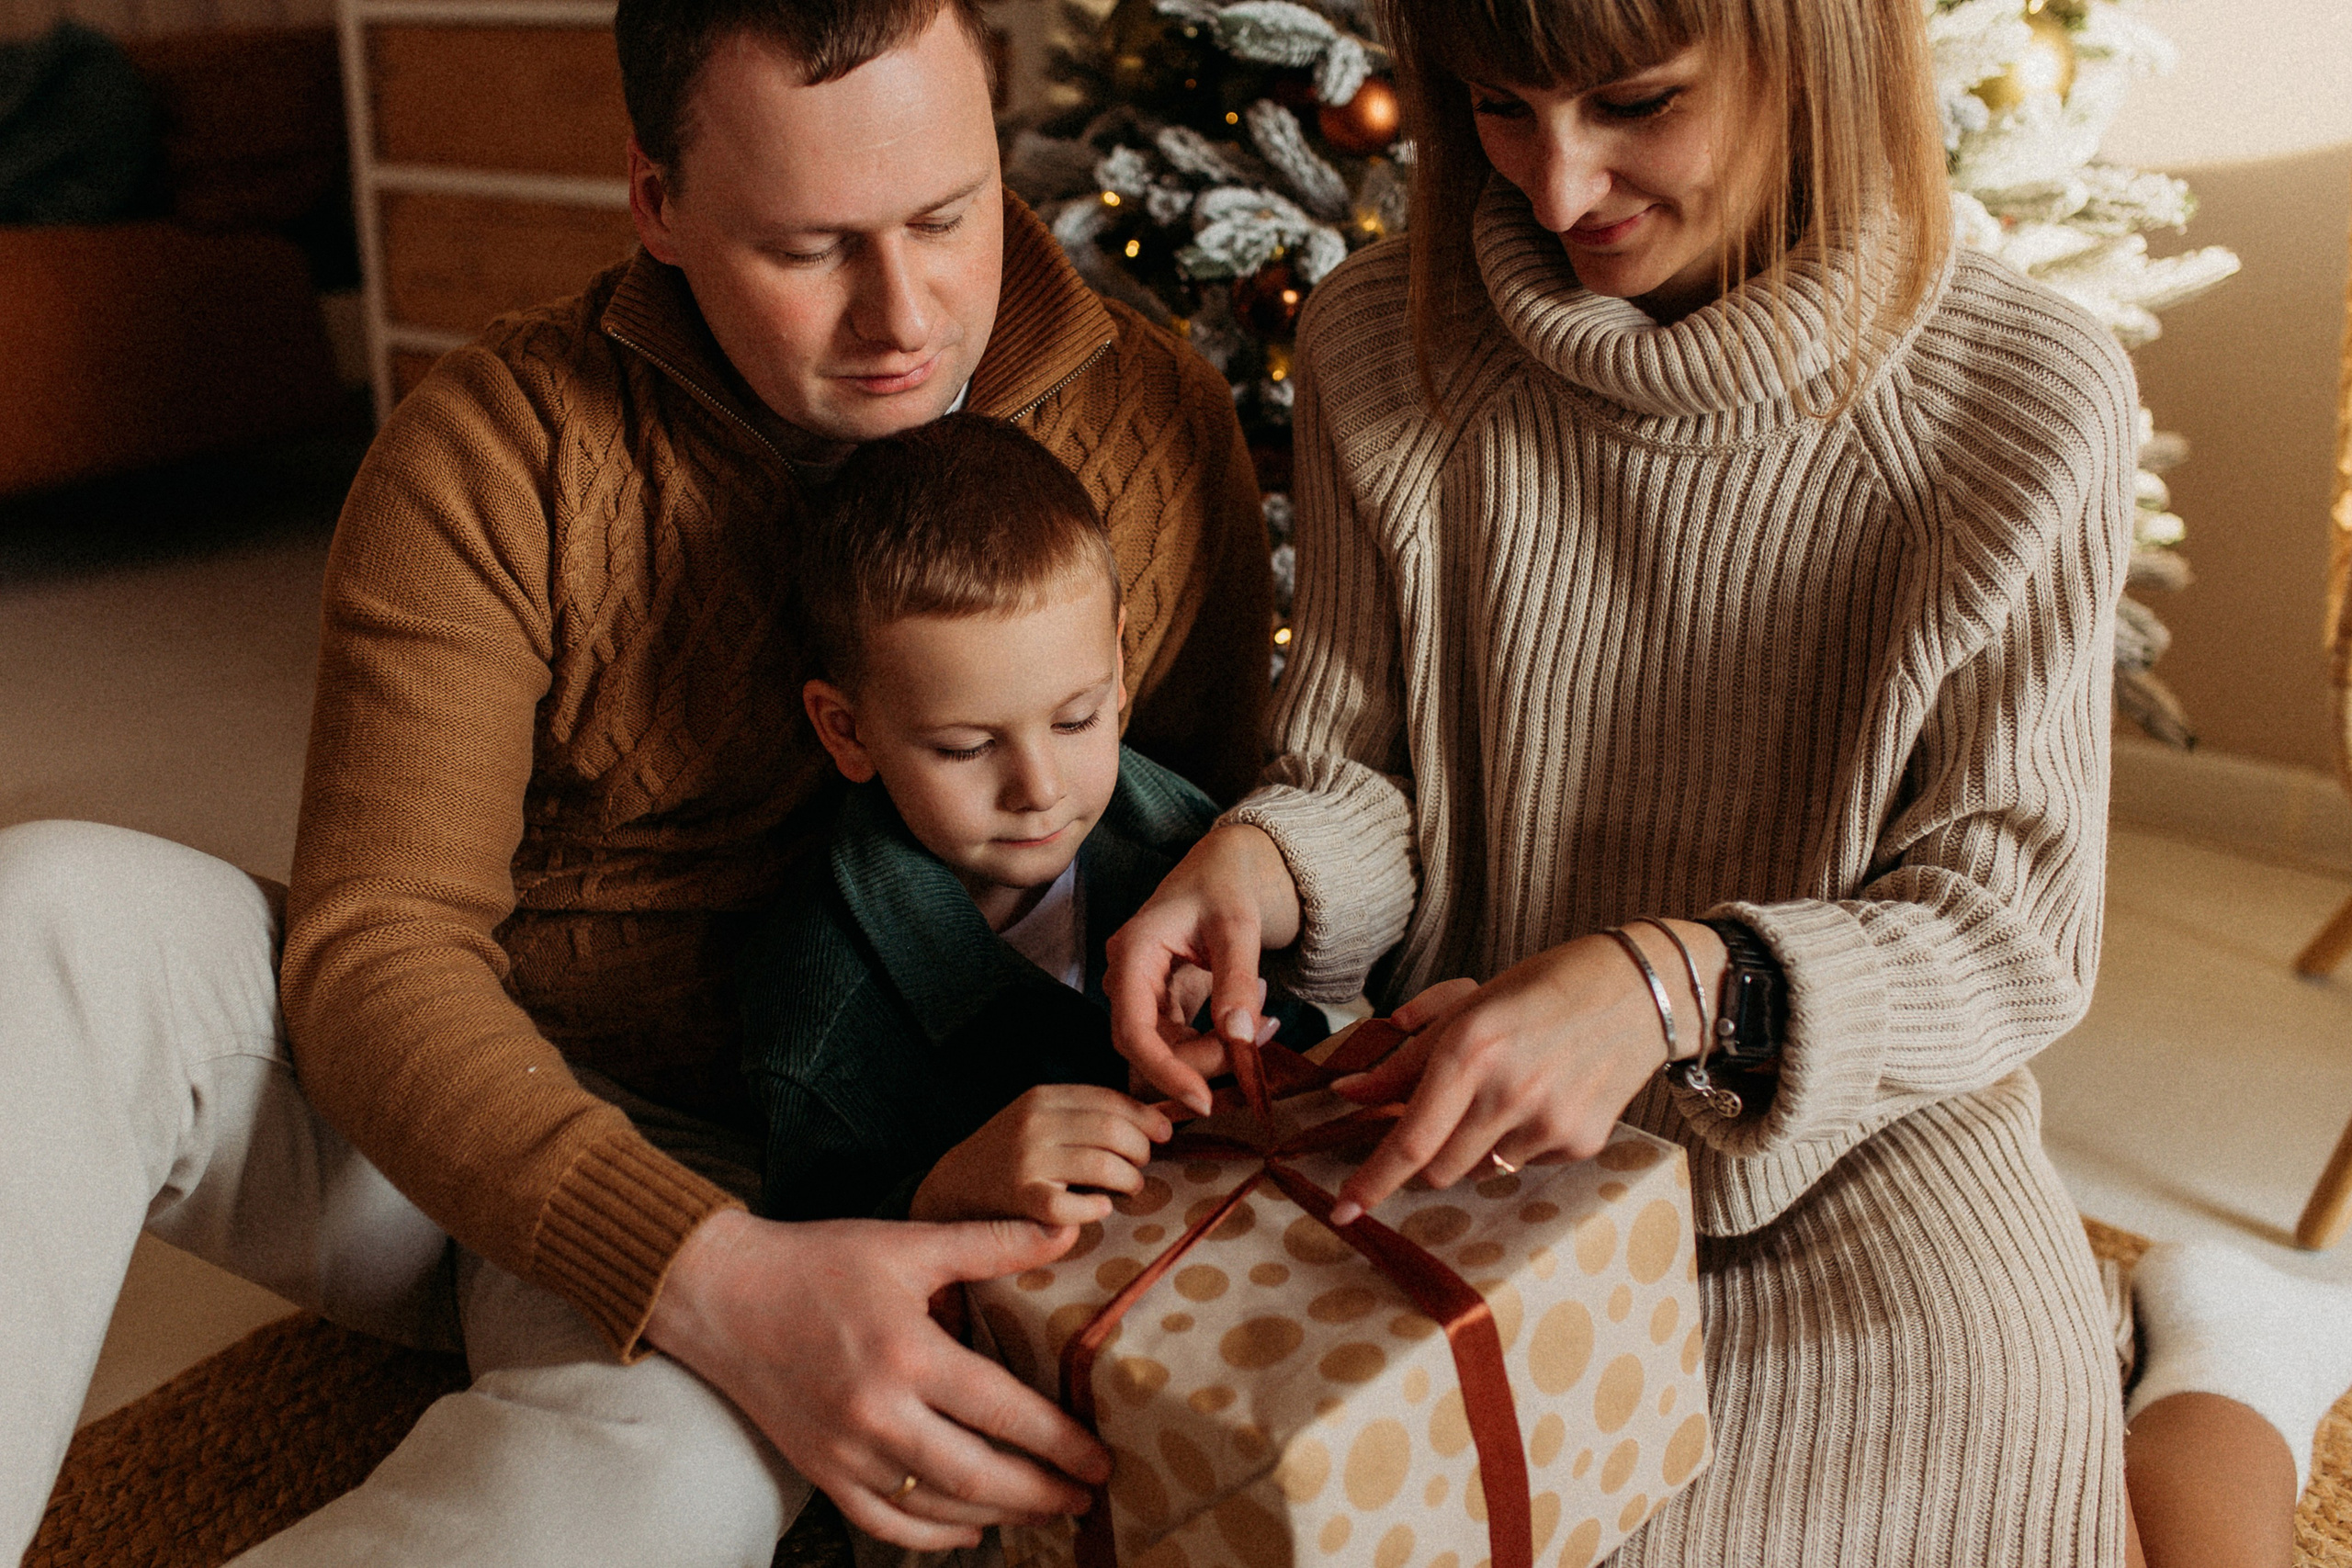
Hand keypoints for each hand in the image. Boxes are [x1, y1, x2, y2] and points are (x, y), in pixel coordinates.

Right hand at [643, 1209, 1112, 1548]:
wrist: (721, 1295)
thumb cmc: (817, 1262)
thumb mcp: (907, 1243)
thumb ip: (991, 1241)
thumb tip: (1068, 1231)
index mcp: (907, 1353)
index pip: (1002, 1412)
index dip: (1059, 1441)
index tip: (1100, 1458)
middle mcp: (877, 1413)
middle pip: (977, 1474)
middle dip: (1040, 1491)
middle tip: (1086, 1496)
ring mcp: (844, 1451)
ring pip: (936, 1506)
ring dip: (997, 1514)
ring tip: (1042, 1508)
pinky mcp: (819, 1470)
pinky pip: (884, 1522)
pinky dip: (932, 1535)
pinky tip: (970, 1527)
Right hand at [910, 1085, 1174, 1224]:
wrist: (951, 1191)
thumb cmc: (1008, 1156)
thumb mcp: (1038, 1120)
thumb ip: (1082, 1116)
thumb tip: (1152, 1121)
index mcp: (1042, 1098)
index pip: (1110, 1100)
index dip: (1146, 1117)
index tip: (1163, 1133)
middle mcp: (1034, 1124)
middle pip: (1114, 1131)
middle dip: (1141, 1150)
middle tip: (1141, 1166)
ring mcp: (1026, 1161)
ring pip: (1103, 1165)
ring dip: (1130, 1180)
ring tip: (1129, 1187)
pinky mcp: (1021, 1199)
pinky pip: (1074, 1206)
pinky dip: (1096, 1209)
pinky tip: (1099, 1208)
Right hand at [1105, 824, 1301, 1112]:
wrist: (1224, 869)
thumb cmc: (1225, 886)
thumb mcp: (1238, 927)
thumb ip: (1237, 981)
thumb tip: (1240, 1038)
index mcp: (1132, 954)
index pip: (1134, 1032)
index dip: (1165, 1073)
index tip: (1204, 1101)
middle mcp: (1127, 977)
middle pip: (1151, 1047)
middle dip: (1204, 1060)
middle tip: (1262, 1037)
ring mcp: (1142, 993)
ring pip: (1168, 1049)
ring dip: (1217, 1051)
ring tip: (1267, 1019)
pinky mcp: (1161, 1003)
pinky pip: (1182, 1040)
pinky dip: (1218, 1041)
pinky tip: (1254, 1015)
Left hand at [1323, 921, 1725, 1224]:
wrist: (1639, 990)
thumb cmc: (1542, 988)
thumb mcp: (1467, 1006)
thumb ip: (1405, 1057)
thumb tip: (1350, 1092)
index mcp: (1471, 1048)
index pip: (1410, 1138)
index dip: (1371, 1181)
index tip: (1342, 1211)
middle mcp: (1509, 1091)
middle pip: (1439, 1169)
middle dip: (1424, 1159)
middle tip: (1436, 1121)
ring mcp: (1549, 1122)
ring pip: (1481, 1170)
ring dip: (1473, 1146)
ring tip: (1503, 1093)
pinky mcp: (1581, 1142)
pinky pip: (1525, 1164)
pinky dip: (1518, 1142)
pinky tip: (1544, 1098)